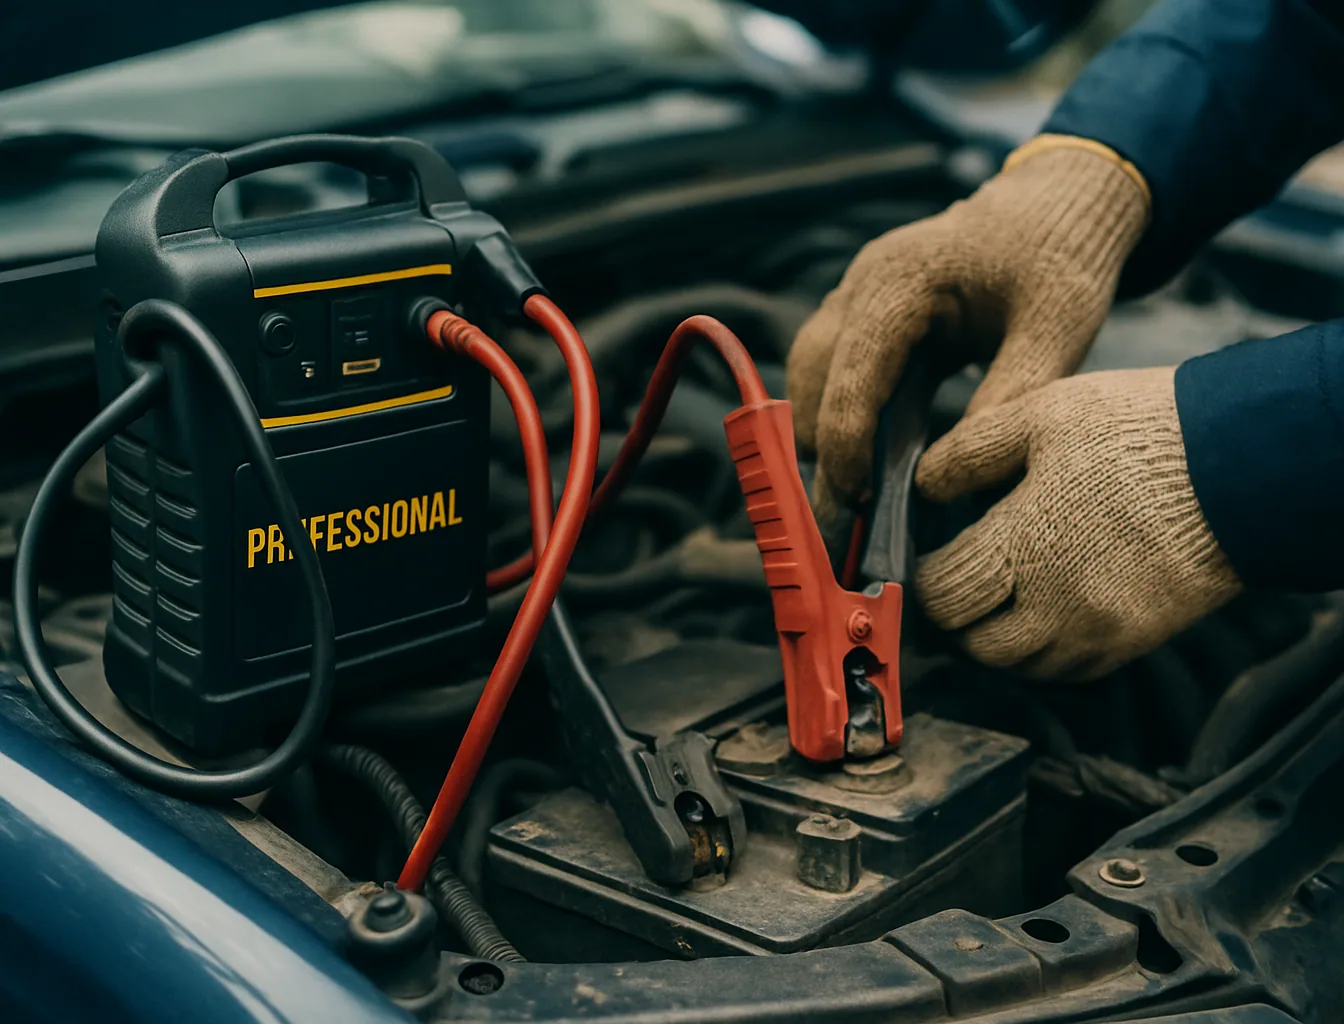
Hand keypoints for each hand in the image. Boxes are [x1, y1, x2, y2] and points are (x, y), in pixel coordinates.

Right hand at [787, 137, 1148, 524]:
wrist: (1057, 205)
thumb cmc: (1060, 260)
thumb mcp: (1056, 330)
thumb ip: (1010, 395)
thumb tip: (953, 473)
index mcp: (906, 277)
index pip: (854, 367)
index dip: (848, 438)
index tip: (858, 499)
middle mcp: (865, 279)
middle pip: (812, 370)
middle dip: (821, 443)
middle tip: (841, 515)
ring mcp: (857, 290)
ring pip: (810, 368)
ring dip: (820, 427)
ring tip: (844, 496)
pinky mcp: (865, 309)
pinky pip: (831, 364)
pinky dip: (836, 410)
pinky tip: (860, 458)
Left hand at [913, 367, 1240, 679]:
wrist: (1241, 462)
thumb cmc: (1139, 430)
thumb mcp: (1040, 415)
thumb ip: (969, 453)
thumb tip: (924, 487)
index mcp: (1024, 543)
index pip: (943, 592)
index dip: (923, 577)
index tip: (927, 557)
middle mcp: (1057, 602)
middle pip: (975, 643)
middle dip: (956, 616)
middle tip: (958, 581)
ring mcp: (1100, 629)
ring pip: (1021, 666)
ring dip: (998, 638)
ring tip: (999, 597)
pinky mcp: (1137, 640)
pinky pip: (1071, 670)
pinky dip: (1045, 652)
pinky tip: (1045, 610)